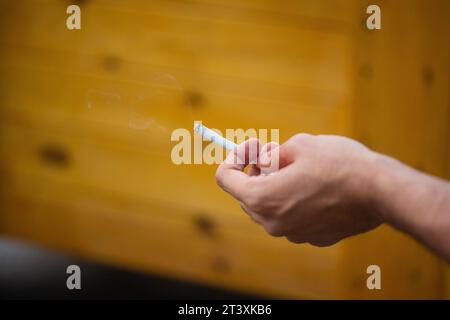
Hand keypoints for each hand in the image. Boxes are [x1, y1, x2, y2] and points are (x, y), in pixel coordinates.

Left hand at [215, 134, 382, 246]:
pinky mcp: (312, 237)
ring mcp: (292, 233)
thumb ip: (270, 153)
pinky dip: (294, 201)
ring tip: (297, 168)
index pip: (225, 178)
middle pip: (246, 195)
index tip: (251, 147)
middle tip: (273, 153)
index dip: (234, 158)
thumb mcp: (298, 145)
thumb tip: (260, 158)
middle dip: (255, 172)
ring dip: (274, 186)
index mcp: (262, 198)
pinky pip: (291, 217)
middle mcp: (272, 222)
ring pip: (269, 207)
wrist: (380, 192)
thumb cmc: (338, 164)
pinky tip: (315, 187)